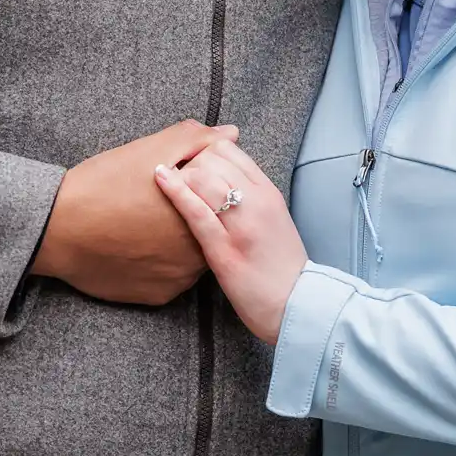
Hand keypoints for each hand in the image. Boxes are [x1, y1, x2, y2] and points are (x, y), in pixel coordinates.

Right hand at [30, 120, 231, 304]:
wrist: (55, 229)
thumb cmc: (102, 185)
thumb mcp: (150, 149)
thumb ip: (197, 139)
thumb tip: (232, 133)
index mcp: (200, 214)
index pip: (219, 199)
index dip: (200, 186)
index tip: (176, 180)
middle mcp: (197, 253)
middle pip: (208, 229)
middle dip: (192, 214)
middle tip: (158, 203)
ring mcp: (178, 280)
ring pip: (191, 256)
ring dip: (179, 241)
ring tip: (148, 222)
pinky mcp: (157, 297)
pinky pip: (170, 278)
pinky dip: (160, 264)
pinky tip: (139, 246)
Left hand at [154, 140, 307, 343]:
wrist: (296, 304)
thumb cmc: (281, 265)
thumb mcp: (274, 218)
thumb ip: (252, 195)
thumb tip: (225, 178)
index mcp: (268, 192)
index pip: (230, 151)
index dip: (204, 152)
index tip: (191, 165)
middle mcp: (257, 201)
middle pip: (213, 159)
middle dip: (189, 163)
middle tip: (177, 178)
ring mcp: (241, 225)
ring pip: (203, 178)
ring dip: (180, 176)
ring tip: (165, 182)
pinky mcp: (224, 249)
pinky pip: (196, 211)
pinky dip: (175, 191)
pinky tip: (159, 179)